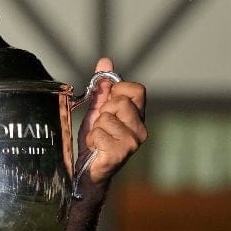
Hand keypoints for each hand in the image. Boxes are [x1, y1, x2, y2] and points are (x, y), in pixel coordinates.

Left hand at [77, 58, 146, 183]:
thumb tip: (106, 61)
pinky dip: (92, 139)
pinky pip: (99, 133)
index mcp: (138, 115)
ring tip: (99, 137)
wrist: (89, 170)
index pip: (137, 88)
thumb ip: (102, 87)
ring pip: (107, 118)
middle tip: (102, 125)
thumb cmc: (96, 140)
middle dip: (104, 111)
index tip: (109, 103)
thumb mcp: (97, 109)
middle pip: (121, 101)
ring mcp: (133, 141)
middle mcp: (141, 128)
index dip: (118, 91)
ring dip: (96, 127)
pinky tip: (96, 147)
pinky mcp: (122, 153)